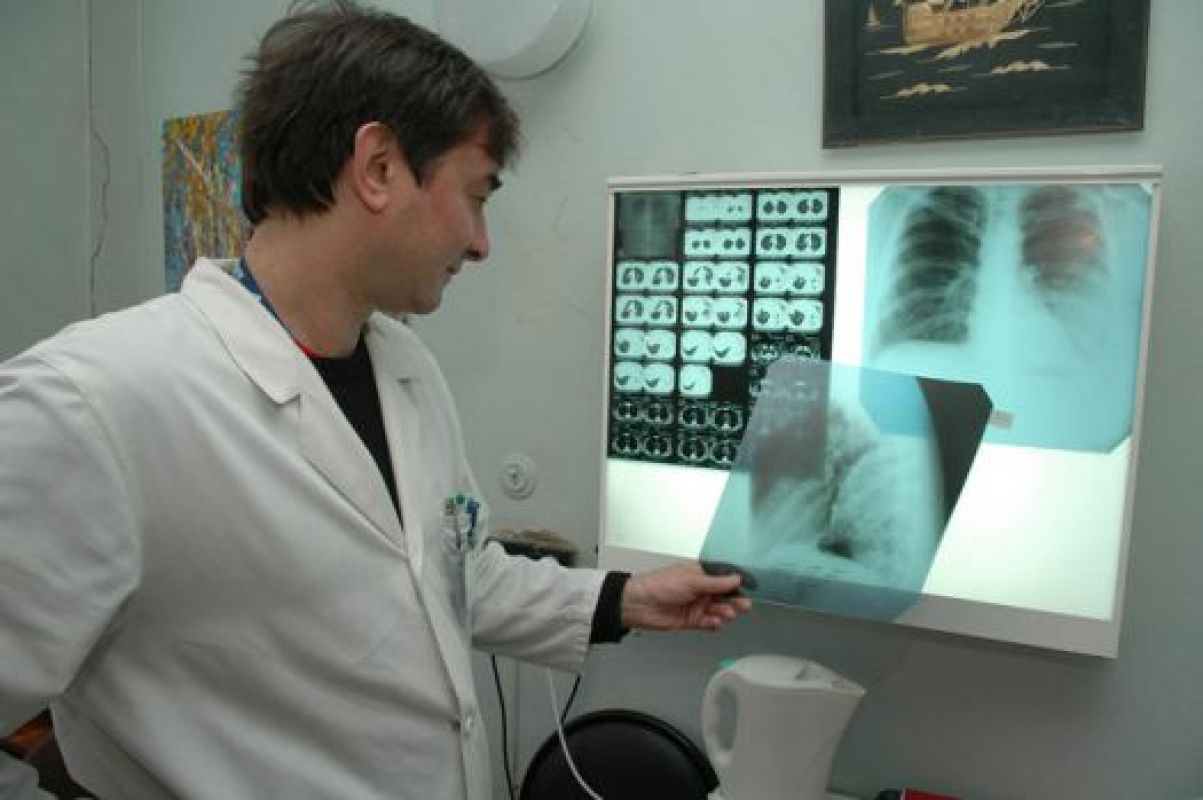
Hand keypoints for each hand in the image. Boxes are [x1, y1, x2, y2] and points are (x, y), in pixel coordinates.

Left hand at [621, 562, 751, 631]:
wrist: (638, 604)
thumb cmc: (661, 585)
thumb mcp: (691, 580)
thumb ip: (716, 582)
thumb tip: (737, 579)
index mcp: (701, 574)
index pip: (724, 578)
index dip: (737, 582)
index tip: (751, 587)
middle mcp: (701, 589)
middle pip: (726, 596)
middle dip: (735, 600)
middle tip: (743, 606)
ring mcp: (697, 606)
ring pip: (719, 610)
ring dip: (725, 613)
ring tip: (724, 613)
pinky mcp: (692, 621)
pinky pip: (709, 623)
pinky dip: (714, 624)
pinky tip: (713, 622)